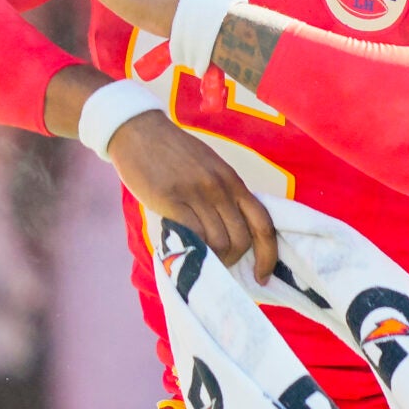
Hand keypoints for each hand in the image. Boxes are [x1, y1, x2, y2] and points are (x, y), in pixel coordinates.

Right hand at [101, 112, 278, 280]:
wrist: (140, 132)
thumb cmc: (173, 153)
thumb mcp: (209, 169)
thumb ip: (223, 196)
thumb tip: (234, 232)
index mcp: (233, 181)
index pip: (263, 223)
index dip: (268, 255)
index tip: (261, 275)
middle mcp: (221, 188)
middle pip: (241, 239)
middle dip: (233, 260)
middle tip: (218, 263)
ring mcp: (197, 194)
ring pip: (219, 242)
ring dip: (212, 259)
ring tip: (200, 258)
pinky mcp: (172, 200)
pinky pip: (193, 235)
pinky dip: (193, 249)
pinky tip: (184, 249)